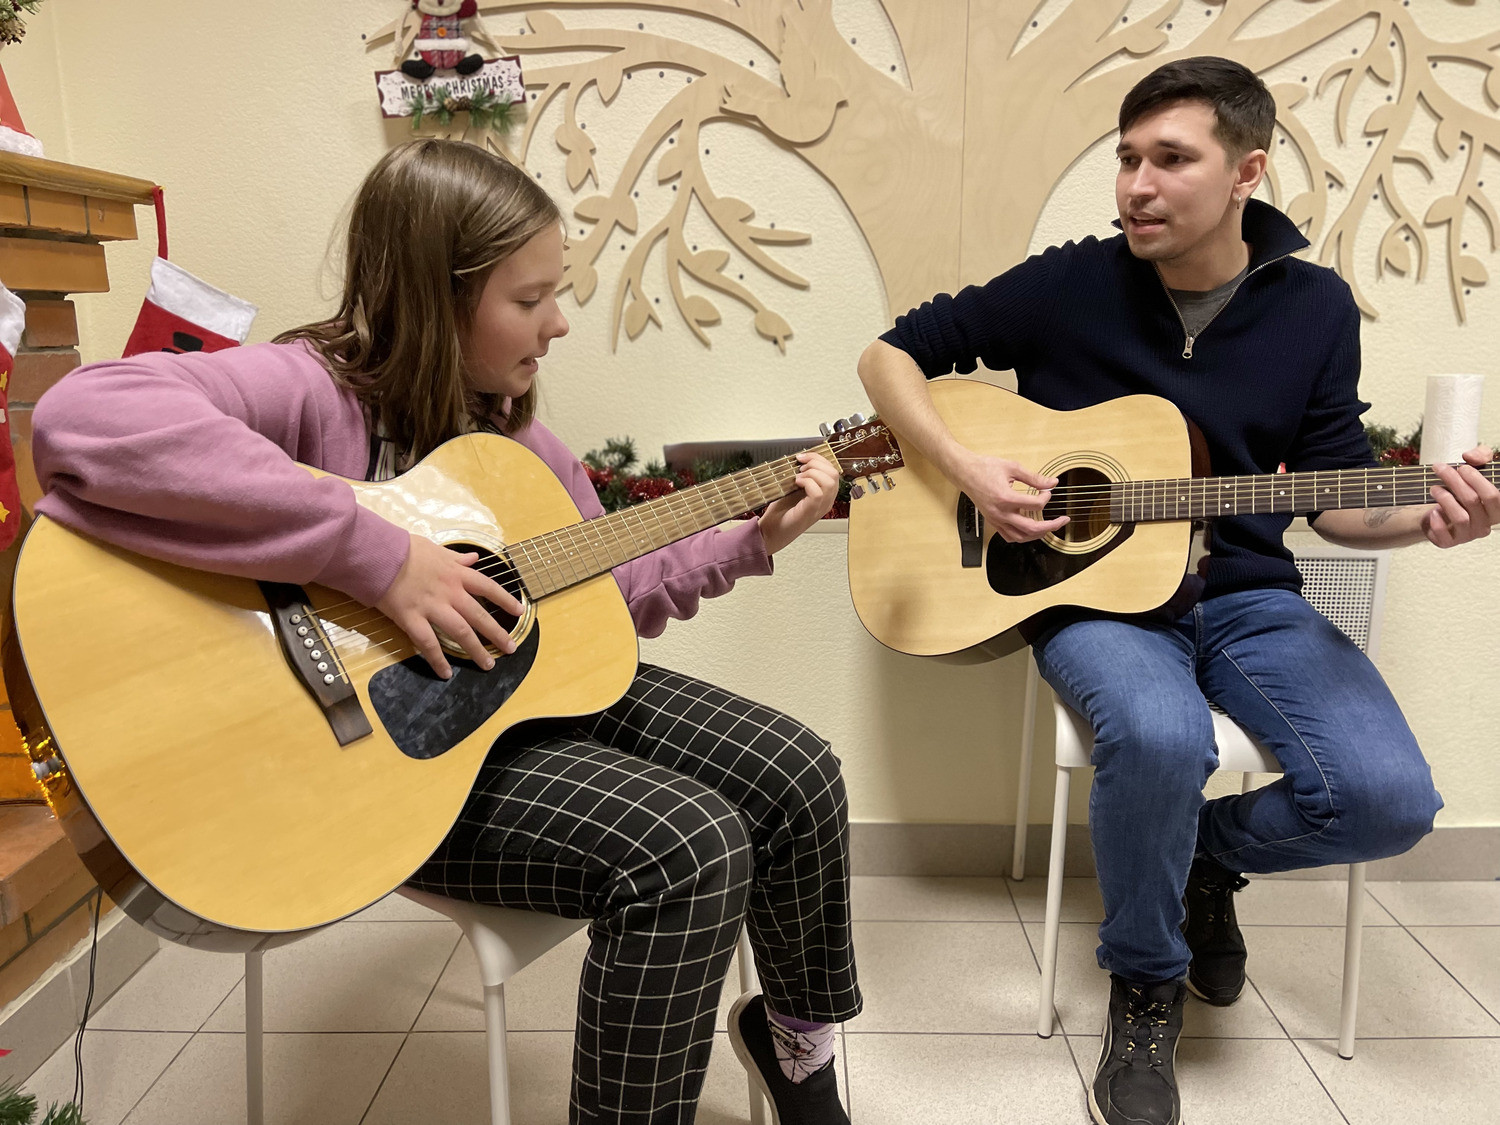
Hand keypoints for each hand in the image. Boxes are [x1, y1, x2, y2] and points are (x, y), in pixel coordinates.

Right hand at [376, 533, 522, 678]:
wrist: (377, 553)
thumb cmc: (404, 549)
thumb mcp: (435, 548)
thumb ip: (456, 557)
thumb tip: (473, 558)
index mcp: (456, 574)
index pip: (488, 587)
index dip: (506, 600)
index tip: (519, 611)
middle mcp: (449, 592)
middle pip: (479, 616)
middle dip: (497, 634)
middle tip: (510, 648)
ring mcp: (431, 607)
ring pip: (461, 632)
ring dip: (476, 650)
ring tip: (487, 665)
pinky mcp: (411, 619)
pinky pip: (428, 643)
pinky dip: (438, 660)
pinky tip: (446, 673)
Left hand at [758, 452, 839, 554]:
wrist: (771, 532)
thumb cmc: (782, 512)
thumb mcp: (794, 488)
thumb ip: (802, 476)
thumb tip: (801, 459)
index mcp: (825, 494)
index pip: (832, 470)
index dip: (818, 458)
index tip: (802, 456)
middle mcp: (826, 501)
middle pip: (834, 473)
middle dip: (816, 462)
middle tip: (800, 466)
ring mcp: (820, 507)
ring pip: (829, 482)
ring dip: (812, 473)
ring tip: (798, 477)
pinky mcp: (810, 512)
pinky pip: (817, 492)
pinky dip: (807, 482)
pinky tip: (796, 483)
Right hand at [956, 453, 1066, 542]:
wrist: (965, 472)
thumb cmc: (985, 468)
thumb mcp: (1013, 468)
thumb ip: (1034, 478)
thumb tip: (1051, 482)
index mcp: (1006, 498)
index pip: (1035, 505)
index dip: (1046, 497)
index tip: (1047, 491)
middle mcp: (1000, 513)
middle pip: (1031, 528)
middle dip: (1051, 525)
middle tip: (1062, 520)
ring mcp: (995, 519)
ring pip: (1020, 537)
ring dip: (1037, 534)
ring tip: (1048, 528)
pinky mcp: (992, 521)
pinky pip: (1008, 536)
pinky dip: (1022, 537)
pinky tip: (1029, 531)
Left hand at [1423, 445, 1499, 548]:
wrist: (1433, 510)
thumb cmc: (1458, 490)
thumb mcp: (1473, 469)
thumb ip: (1480, 456)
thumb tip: (1469, 456)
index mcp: (1495, 509)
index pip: (1495, 497)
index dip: (1478, 480)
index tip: (1462, 466)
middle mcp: (1485, 524)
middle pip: (1473, 501)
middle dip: (1455, 481)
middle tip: (1440, 469)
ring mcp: (1468, 535)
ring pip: (1460, 517)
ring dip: (1444, 498)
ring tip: (1433, 488)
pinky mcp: (1449, 542)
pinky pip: (1444, 534)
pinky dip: (1436, 521)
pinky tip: (1433, 511)